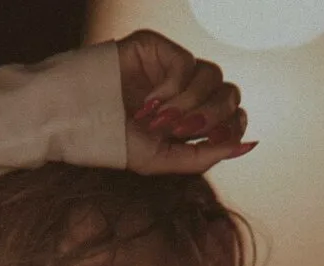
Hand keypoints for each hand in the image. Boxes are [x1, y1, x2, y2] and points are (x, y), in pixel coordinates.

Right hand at [116, 29, 255, 174]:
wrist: (76, 121)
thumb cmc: (114, 143)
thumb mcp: (163, 160)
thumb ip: (204, 156)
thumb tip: (247, 145)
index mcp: (189, 117)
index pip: (233, 113)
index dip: (233, 125)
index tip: (216, 138)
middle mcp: (185, 90)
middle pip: (230, 93)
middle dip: (212, 116)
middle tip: (181, 130)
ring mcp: (172, 67)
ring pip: (214, 77)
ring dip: (190, 105)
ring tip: (159, 119)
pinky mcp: (159, 48)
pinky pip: (187, 64)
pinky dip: (173, 89)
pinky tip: (149, 101)